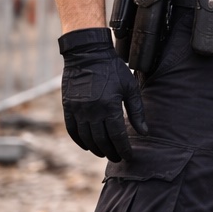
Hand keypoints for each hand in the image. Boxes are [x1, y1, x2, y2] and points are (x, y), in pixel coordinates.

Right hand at [59, 27, 147, 160]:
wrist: (87, 54)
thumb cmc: (113, 69)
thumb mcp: (130, 88)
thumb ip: (137, 111)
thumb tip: (144, 132)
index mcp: (109, 106)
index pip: (117, 136)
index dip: (123, 149)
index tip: (129, 157)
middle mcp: (92, 111)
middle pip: (102, 141)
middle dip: (111, 152)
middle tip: (118, 158)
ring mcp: (78, 110)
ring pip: (87, 138)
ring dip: (96, 149)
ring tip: (105, 153)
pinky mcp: (68, 107)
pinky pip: (72, 130)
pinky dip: (80, 141)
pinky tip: (88, 146)